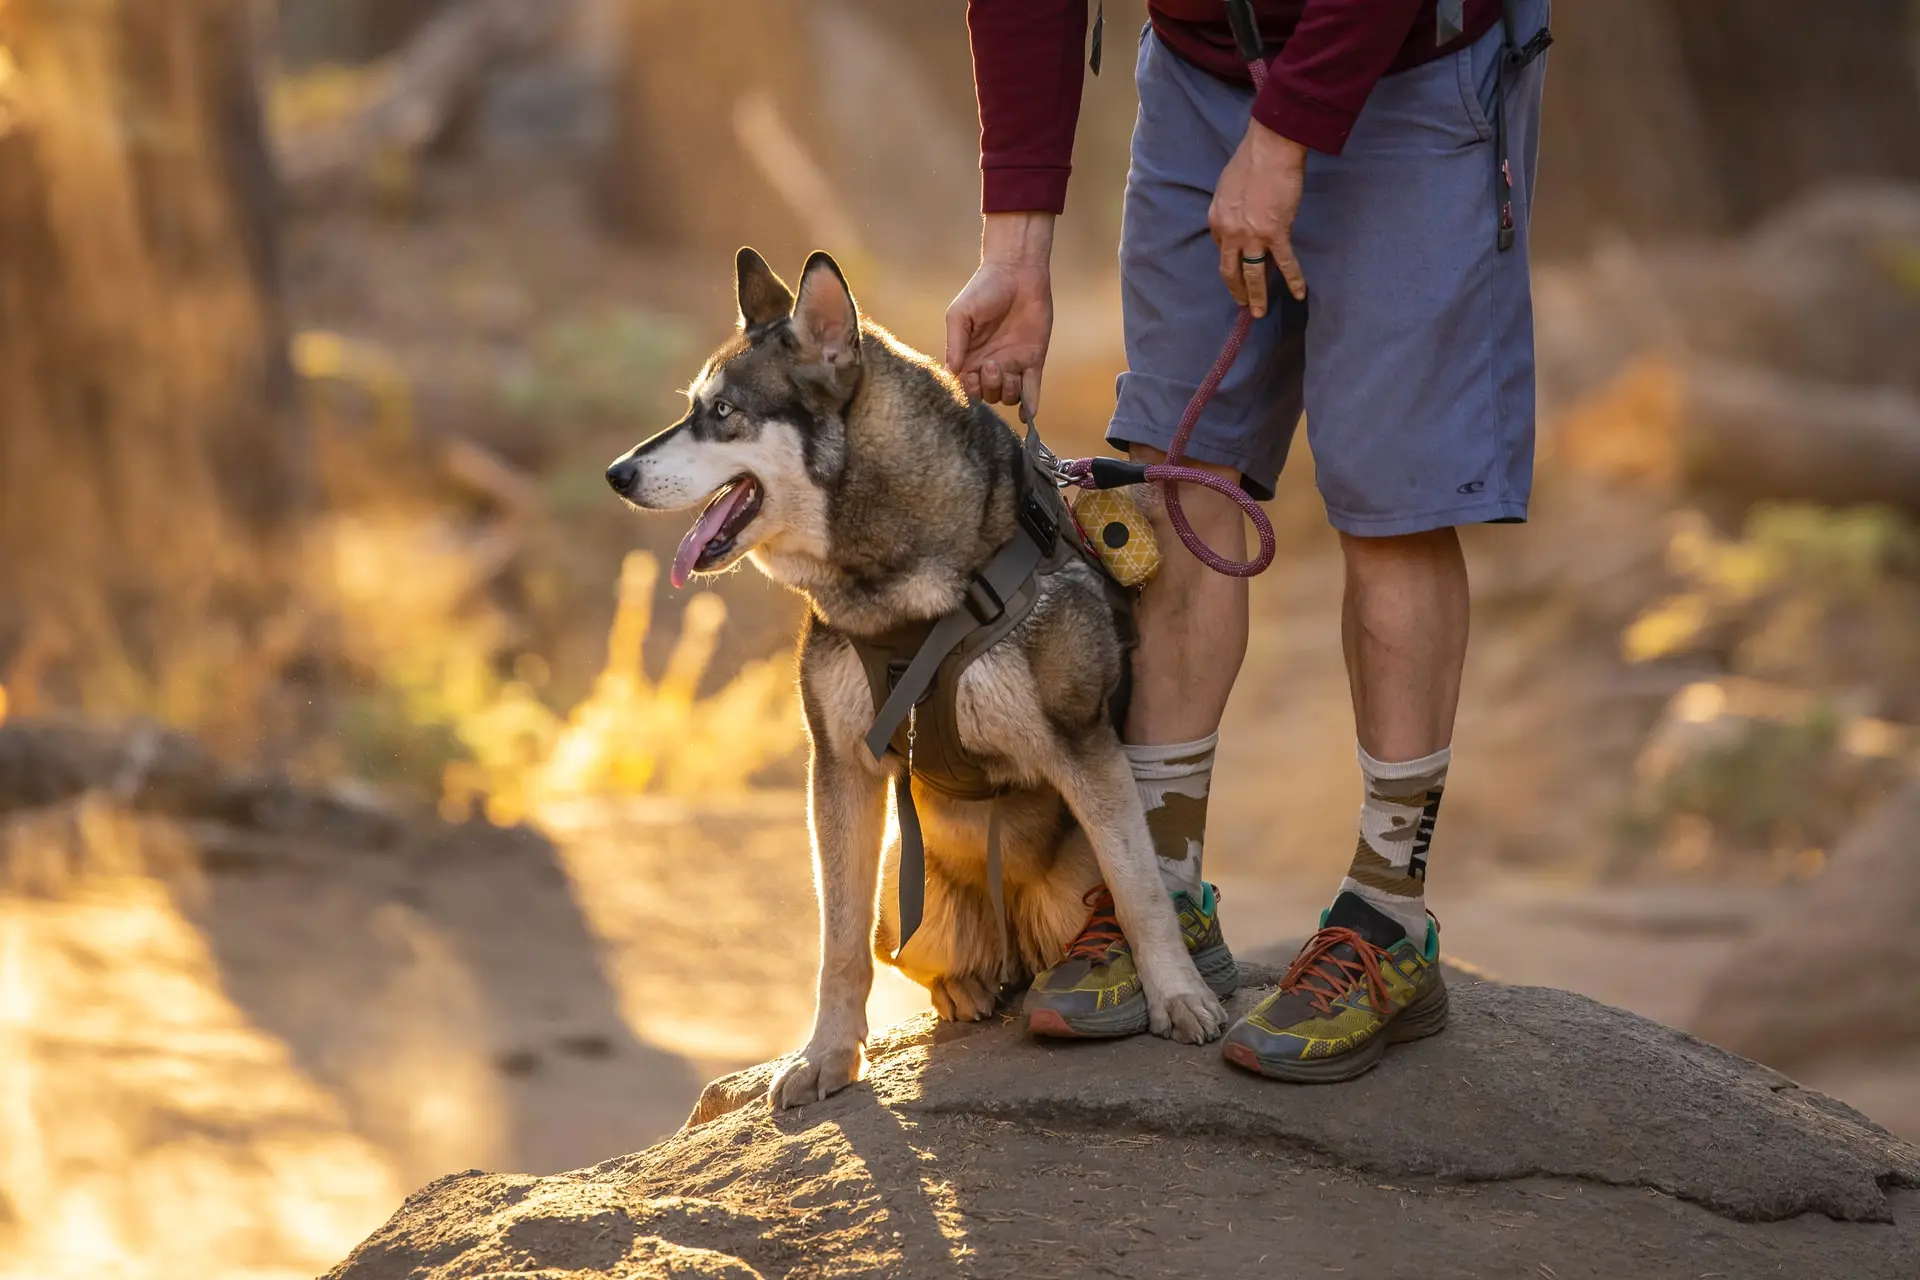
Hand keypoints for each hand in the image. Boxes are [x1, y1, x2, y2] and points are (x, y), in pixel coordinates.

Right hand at [945, 212, 1055, 412]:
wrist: (1017, 272)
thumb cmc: (982, 289)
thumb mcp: (960, 314)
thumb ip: (954, 344)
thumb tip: (951, 374)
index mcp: (969, 357)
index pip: (966, 388)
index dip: (968, 390)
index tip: (970, 377)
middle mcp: (989, 365)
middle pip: (988, 396)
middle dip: (988, 388)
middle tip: (991, 364)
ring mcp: (1012, 364)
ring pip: (1008, 397)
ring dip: (1007, 391)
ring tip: (1006, 369)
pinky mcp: (1033, 360)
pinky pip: (1032, 391)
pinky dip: (1030, 406)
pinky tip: (1029, 416)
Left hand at [1208, 120, 1308, 317]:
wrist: (1269, 150)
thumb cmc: (1250, 160)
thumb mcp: (1228, 187)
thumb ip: (1230, 208)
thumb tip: (1240, 219)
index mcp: (1216, 220)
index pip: (1222, 248)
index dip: (1232, 258)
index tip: (1240, 264)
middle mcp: (1229, 233)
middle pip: (1230, 270)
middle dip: (1236, 290)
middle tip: (1242, 305)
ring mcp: (1251, 236)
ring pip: (1252, 274)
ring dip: (1256, 296)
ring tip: (1259, 312)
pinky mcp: (1275, 234)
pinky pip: (1284, 263)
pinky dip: (1293, 280)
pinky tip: (1299, 294)